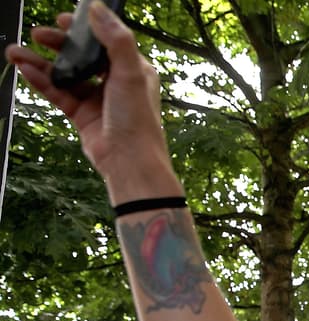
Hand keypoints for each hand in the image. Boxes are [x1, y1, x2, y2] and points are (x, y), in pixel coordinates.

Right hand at [5, 4, 176, 198]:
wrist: (129, 162)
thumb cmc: (137, 120)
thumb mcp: (130, 73)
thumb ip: (116, 40)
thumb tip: (98, 9)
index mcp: (134, 70)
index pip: (106, 42)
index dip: (85, 30)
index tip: (64, 19)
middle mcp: (116, 83)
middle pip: (82, 57)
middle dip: (58, 45)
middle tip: (38, 34)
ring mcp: (97, 99)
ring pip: (65, 75)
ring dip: (40, 63)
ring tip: (15, 52)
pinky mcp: (82, 115)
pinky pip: (58, 93)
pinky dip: (42, 82)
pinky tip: (26, 70)